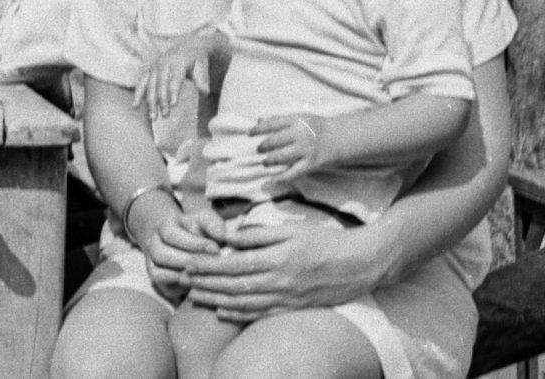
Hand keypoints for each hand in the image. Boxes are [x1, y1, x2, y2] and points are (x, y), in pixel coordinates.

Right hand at [135, 32, 212, 121]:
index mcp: (177, 61)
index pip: (174, 78)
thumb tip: (205, 92)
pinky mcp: (148, 68)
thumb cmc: (196, 59)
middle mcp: (163, 62)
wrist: (186, 45)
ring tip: (153, 117)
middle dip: (162, 100)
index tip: (173, 105)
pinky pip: (141, 82)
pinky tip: (135, 106)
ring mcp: (154, 65)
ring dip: (150, 101)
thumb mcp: (202, 65)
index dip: (173, 91)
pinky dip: (138, 94)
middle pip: (161, 84)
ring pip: (150, 85)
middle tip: (165, 115)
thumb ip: (202, 78)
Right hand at [145, 207, 226, 302]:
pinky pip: (161, 283)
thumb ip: (213, 224)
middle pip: (161, 253)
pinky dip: (176, 284)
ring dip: (181, 273)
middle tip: (210, 265)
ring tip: (203, 273)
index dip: (193, 243)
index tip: (216, 249)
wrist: (189, 246)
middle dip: (188, 260)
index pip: (171, 234)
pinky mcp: (156, 277)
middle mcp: (153, 243)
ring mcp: (152, 261)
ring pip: (158, 270)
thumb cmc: (200, 232)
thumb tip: (221, 234)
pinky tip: (195, 282)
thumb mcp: (206, 222)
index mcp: (164, 226)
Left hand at [183, 214, 373, 321]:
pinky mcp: (294, 308)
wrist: (361, 264)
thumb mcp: (292, 229)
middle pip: (233, 285)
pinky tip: (222, 311)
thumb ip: (258, 234)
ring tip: (196, 296)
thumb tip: (228, 236)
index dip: (208, 266)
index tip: (189, 263)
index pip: (233, 264)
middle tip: (184, 279)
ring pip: (243, 303)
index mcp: (277, 258)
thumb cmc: (326, 241)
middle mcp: (279, 282)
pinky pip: (261, 314)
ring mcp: (287, 298)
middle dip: (206, 283)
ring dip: (216, 300)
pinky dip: (239, 313)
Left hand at [250, 114, 334, 181]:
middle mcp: (301, 134)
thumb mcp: (300, 118)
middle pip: (275, 141)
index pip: (272, 123)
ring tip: (265, 162)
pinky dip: (282, 177)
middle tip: (259, 149)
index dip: (258, 129)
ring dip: (269, 160)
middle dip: (263, 146)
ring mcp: (306, 149)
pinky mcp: (312, 163)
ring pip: (281, 157)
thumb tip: (258, 120)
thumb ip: (280, 120)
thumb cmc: (316, 126)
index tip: (249, 133)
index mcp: (297, 120)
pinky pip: (294, 172)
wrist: (340, 137)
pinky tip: (273, 179)